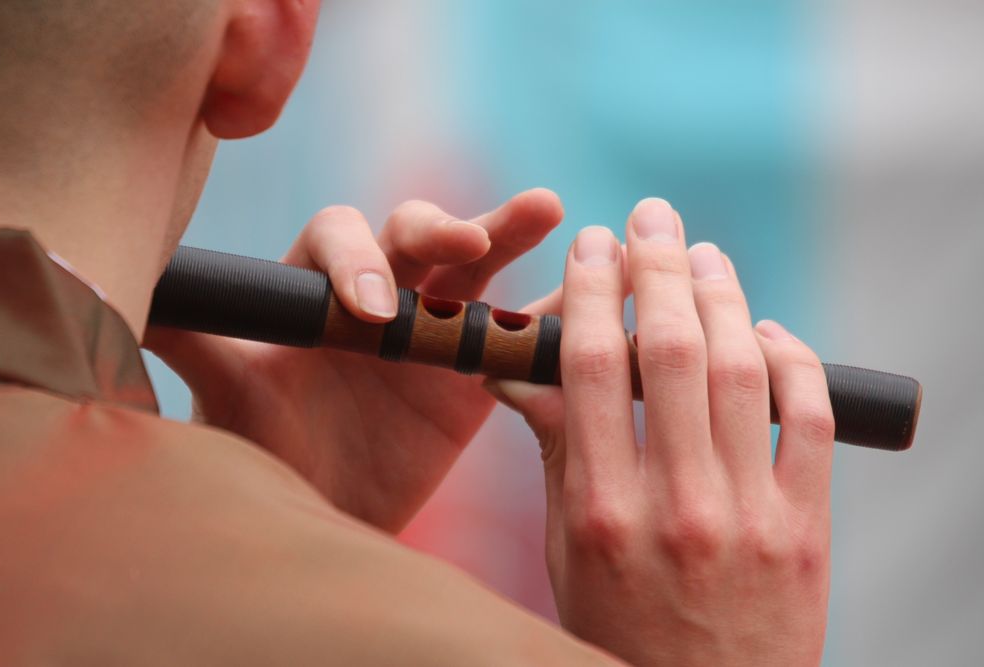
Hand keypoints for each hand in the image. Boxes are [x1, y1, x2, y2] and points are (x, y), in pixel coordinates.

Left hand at [144, 189, 563, 532]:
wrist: (328, 516)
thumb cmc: (273, 453)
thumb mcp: (227, 397)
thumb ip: (195, 340)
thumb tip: (135, 291)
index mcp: (320, 286)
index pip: (338, 237)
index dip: (357, 260)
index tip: (368, 315)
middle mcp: (381, 292)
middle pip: (415, 231)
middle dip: (440, 228)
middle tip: (462, 243)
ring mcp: (434, 325)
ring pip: (476, 264)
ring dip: (509, 231)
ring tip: (545, 210)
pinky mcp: (476, 368)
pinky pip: (520, 330)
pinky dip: (554, 315)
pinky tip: (591, 298)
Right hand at [485, 199, 833, 665]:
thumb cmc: (616, 627)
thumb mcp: (566, 547)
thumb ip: (557, 452)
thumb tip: (526, 369)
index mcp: (602, 509)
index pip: (595, 366)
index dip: (596, 289)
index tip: (594, 242)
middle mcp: (676, 503)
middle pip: (673, 350)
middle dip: (658, 266)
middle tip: (651, 216)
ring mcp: (749, 514)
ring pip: (744, 370)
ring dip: (724, 296)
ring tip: (703, 253)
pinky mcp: (806, 526)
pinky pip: (812, 420)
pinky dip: (794, 361)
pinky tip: (764, 330)